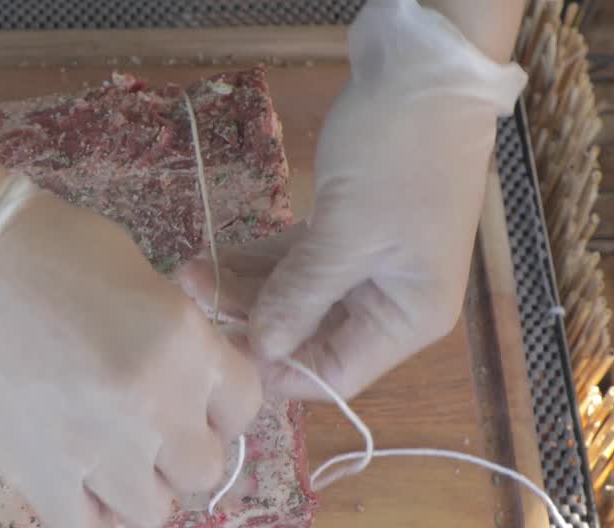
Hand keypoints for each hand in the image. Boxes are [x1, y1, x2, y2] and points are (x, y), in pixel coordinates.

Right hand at [0, 182, 261, 527]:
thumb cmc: (41, 243)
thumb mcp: (134, 273)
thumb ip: (169, 335)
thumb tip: (178, 375)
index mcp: (185, 345)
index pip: (245, 407)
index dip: (220, 409)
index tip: (193, 403)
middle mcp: (154, 406)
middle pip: (204, 471)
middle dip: (180, 455)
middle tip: (146, 434)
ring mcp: (97, 449)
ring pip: (152, 512)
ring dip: (136, 490)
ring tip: (106, 464)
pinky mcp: (37, 476)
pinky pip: (84, 527)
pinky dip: (83, 511)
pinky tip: (69, 482)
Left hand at [182, 0, 525, 400]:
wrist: (426, 67)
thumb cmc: (398, 155)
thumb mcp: (345, 233)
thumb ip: (300, 296)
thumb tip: (261, 350)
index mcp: (408, 317)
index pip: (337, 374)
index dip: (278, 372)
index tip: (218, 357)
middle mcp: (391, 301)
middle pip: (310, 336)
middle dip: (250, 322)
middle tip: (189, 300)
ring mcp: (369, 265)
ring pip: (296, 296)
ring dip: (243, 287)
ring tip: (187, 272)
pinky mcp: (347, 231)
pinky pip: (296, 262)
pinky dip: (259, 261)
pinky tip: (213, 258)